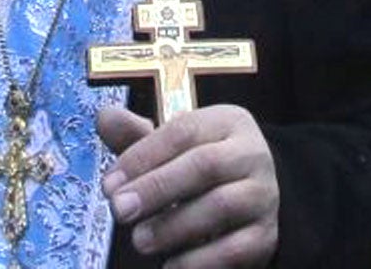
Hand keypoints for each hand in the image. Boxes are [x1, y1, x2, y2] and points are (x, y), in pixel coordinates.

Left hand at [98, 104, 279, 267]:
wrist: (254, 201)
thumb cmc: (203, 170)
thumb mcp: (176, 149)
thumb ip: (139, 138)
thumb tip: (105, 117)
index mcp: (228, 122)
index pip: (184, 130)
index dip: (143, 156)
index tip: (109, 184)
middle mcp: (251, 154)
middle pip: (205, 165)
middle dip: (157, 188)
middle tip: (120, 210)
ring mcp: (263, 195)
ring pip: (221, 206)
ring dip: (173, 225)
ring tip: (140, 240)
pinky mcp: (265, 235)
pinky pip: (232, 249)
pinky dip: (197, 260)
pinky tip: (170, 265)